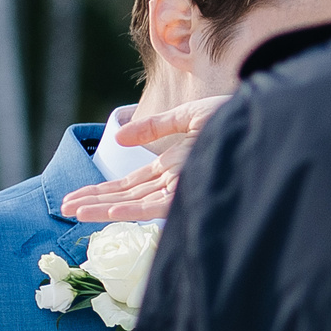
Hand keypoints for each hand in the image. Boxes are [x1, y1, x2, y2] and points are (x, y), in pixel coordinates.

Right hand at [59, 95, 232, 222]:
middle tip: (63, 208)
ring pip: (134, 203)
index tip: (75, 197)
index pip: (130, 184)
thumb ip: (156, 126)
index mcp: (174, 166)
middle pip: (127, 195)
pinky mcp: (192, 191)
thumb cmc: (238, 119)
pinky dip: (130, 210)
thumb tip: (119, 137)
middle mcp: (175, 181)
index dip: (101, 190)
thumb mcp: (190, 117)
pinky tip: (108, 213)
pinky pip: (155, 205)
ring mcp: (183, 187)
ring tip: (72, 213)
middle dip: (94, 202)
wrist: (267, 120)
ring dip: (102, 208)